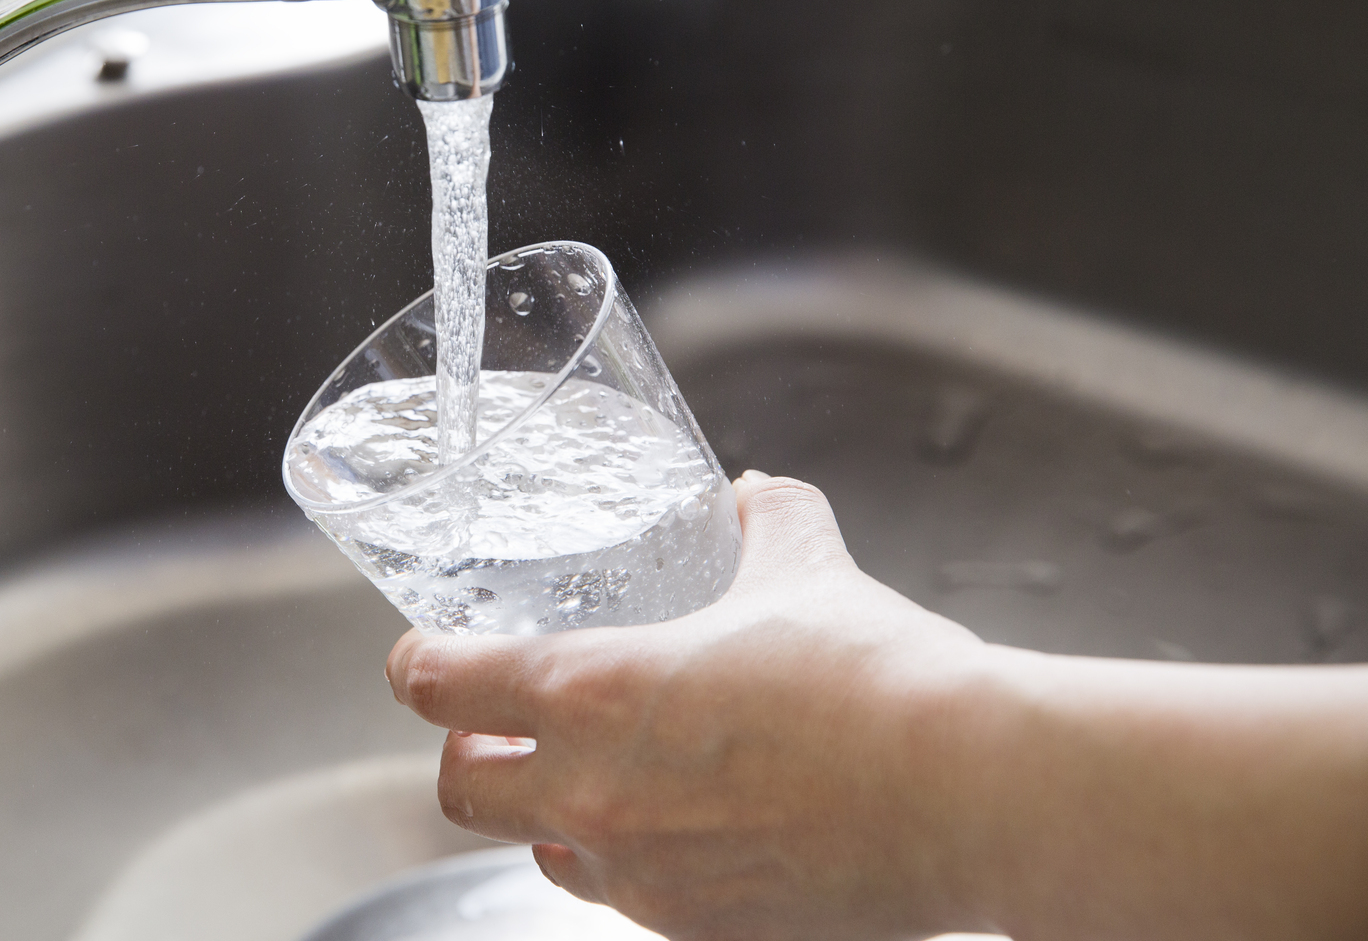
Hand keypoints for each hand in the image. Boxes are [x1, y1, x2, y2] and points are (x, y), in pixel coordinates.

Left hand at [387, 473, 1367, 940]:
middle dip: (466, 748)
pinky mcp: (699, 927)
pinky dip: (629, 860)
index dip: (420, 662)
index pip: (436, 685)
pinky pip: (625, 896)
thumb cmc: (881, 679)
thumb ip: (762, 521)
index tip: (427, 651)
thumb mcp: (803, 567)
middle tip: (499, 717)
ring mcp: (643, 876)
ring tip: (595, 770)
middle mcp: (594, 795)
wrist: (972, 794)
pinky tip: (680, 821)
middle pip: (458, 788)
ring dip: (546, 810)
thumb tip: (749, 494)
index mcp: (590, 694)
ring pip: (540, 851)